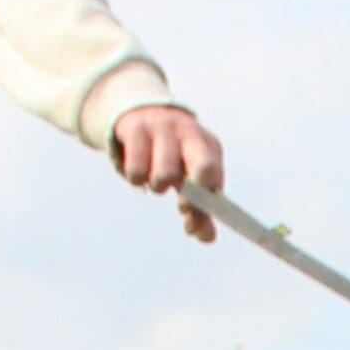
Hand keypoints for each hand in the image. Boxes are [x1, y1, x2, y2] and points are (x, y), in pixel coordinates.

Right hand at [115, 107, 225, 242]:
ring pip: (164, 175)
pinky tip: (139, 173)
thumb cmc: (174, 155)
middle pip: (203, 168)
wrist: (141, 111)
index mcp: (209, 147)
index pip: (214, 177)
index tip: (189, 220)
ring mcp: (162, 128)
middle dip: (192, 195)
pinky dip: (136, 180)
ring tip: (156, 180)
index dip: (204, 204)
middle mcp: (190, 133)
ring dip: (157, 187)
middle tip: (178, 202)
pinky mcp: (135, 128)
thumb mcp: (190, 177)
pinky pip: (136, 170)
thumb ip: (200, 211)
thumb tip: (206, 238)